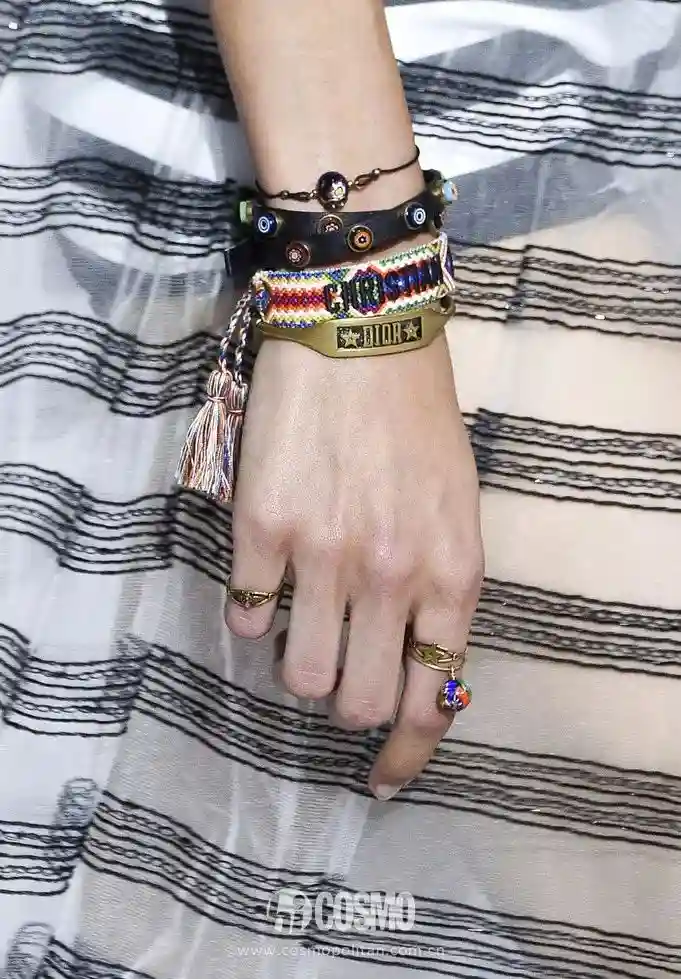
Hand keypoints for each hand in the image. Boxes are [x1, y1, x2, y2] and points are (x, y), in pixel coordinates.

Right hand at [226, 330, 482, 799]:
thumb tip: (409, 657)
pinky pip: (246, 614)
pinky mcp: (262, 529)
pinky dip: (254, 612)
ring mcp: (322, 555)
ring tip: (304, 623)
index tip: (384, 777)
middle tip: (343, 675)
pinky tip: (266, 578)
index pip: (436, 701)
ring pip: (300, 676)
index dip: (409, 754)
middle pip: (361, 704)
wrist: (362, 332)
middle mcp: (390, 576)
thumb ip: (441, 589)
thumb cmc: (418, 420)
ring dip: (301, 664)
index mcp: (452, 574)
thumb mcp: (460, 509)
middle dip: (348, 707)